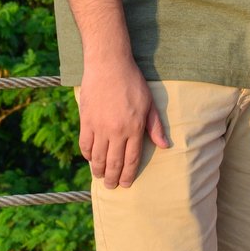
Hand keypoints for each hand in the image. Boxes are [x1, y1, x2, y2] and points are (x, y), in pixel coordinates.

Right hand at [78, 58, 167, 187]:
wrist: (109, 64)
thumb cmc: (132, 81)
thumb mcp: (149, 102)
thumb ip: (155, 126)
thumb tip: (165, 146)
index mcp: (134, 128)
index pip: (131, 160)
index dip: (129, 175)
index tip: (126, 184)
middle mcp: (116, 131)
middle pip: (113, 162)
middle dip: (113, 178)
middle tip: (111, 186)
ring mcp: (99, 127)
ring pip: (97, 157)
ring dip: (98, 170)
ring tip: (100, 176)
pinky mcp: (86, 120)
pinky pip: (85, 144)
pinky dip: (87, 155)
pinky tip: (90, 158)